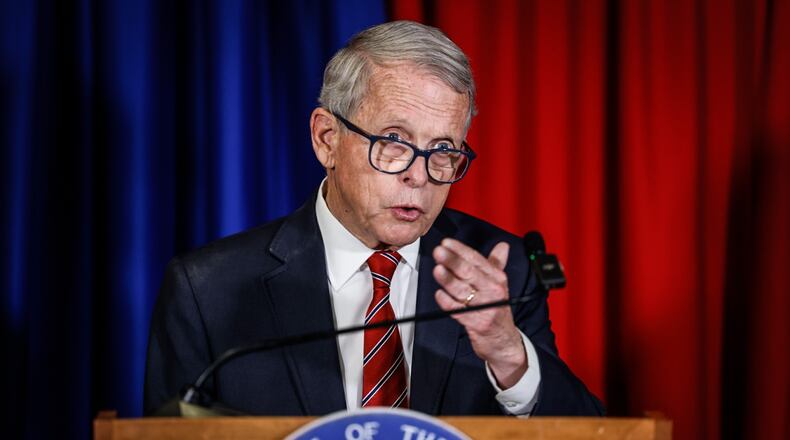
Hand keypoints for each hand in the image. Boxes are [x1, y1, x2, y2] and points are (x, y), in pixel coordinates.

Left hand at [432, 238, 526, 388]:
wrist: (504, 341)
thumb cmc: (497, 309)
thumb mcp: (500, 286)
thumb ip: (498, 264)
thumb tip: (502, 246)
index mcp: (497, 279)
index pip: (477, 259)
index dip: (460, 250)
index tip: (446, 243)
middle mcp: (493, 290)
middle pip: (469, 272)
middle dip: (452, 260)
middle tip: (439, 251)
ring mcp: (485, 306)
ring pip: (462, 289)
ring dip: (447, 279)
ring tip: (437, 270)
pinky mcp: (476, 322)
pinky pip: (457, 309)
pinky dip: (446, 301)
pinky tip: (439, 294)